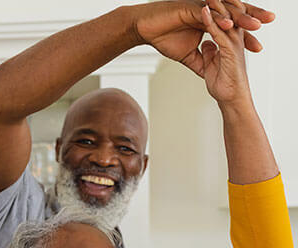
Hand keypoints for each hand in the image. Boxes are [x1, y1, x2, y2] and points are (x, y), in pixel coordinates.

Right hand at [134, 0, 273, 72]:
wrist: (145, 29)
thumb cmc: (163, 38)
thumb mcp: (187, 56)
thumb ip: (200, 61)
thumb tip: (208, 73)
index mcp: (209, 21)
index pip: (231, 27)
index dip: (245, 35)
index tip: (258, 46)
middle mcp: (208, 11)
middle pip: (234, 13)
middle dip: (252, 17)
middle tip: (269, 21)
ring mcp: (200, 6)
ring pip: (225, 10)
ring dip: (240, 16)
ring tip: (254, 24)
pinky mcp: (191, 5)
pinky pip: (208, 10)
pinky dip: (219, 16)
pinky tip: (228, 23)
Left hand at [200, 5, 251, 107]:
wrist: (232, 101)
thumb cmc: (224, 87)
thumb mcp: (212, 66)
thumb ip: (209, 54)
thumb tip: (206, 45)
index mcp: (231, 42)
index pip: (223, 18)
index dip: (213, 7)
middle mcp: (235, 39)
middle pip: (226, 13)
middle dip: (216, 1)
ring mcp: (234, 44)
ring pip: (224, 19)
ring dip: (213, 6)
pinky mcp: (230, 51)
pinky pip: (220, 32)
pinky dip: (211, 22)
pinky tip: (203, 12)